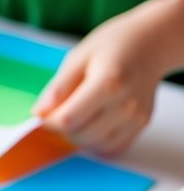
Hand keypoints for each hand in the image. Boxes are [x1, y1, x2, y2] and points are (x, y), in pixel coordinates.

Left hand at [34, 0, 183, 156]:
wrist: (152, 43)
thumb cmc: (113, 46)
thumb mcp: (78, 57)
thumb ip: (57, 87)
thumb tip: (39, 113)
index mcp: (108, 83)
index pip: (68, 119)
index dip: (48, 122)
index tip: (43, 114)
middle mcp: (126, 104)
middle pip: (79, 135)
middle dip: (61, 129)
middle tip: (61, 111)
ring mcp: (136, 117)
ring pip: (93, 145)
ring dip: (78, 136)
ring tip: (79, 113)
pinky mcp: (141, 125)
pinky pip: (111, 148)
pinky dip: (96, 141)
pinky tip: (93, 122)